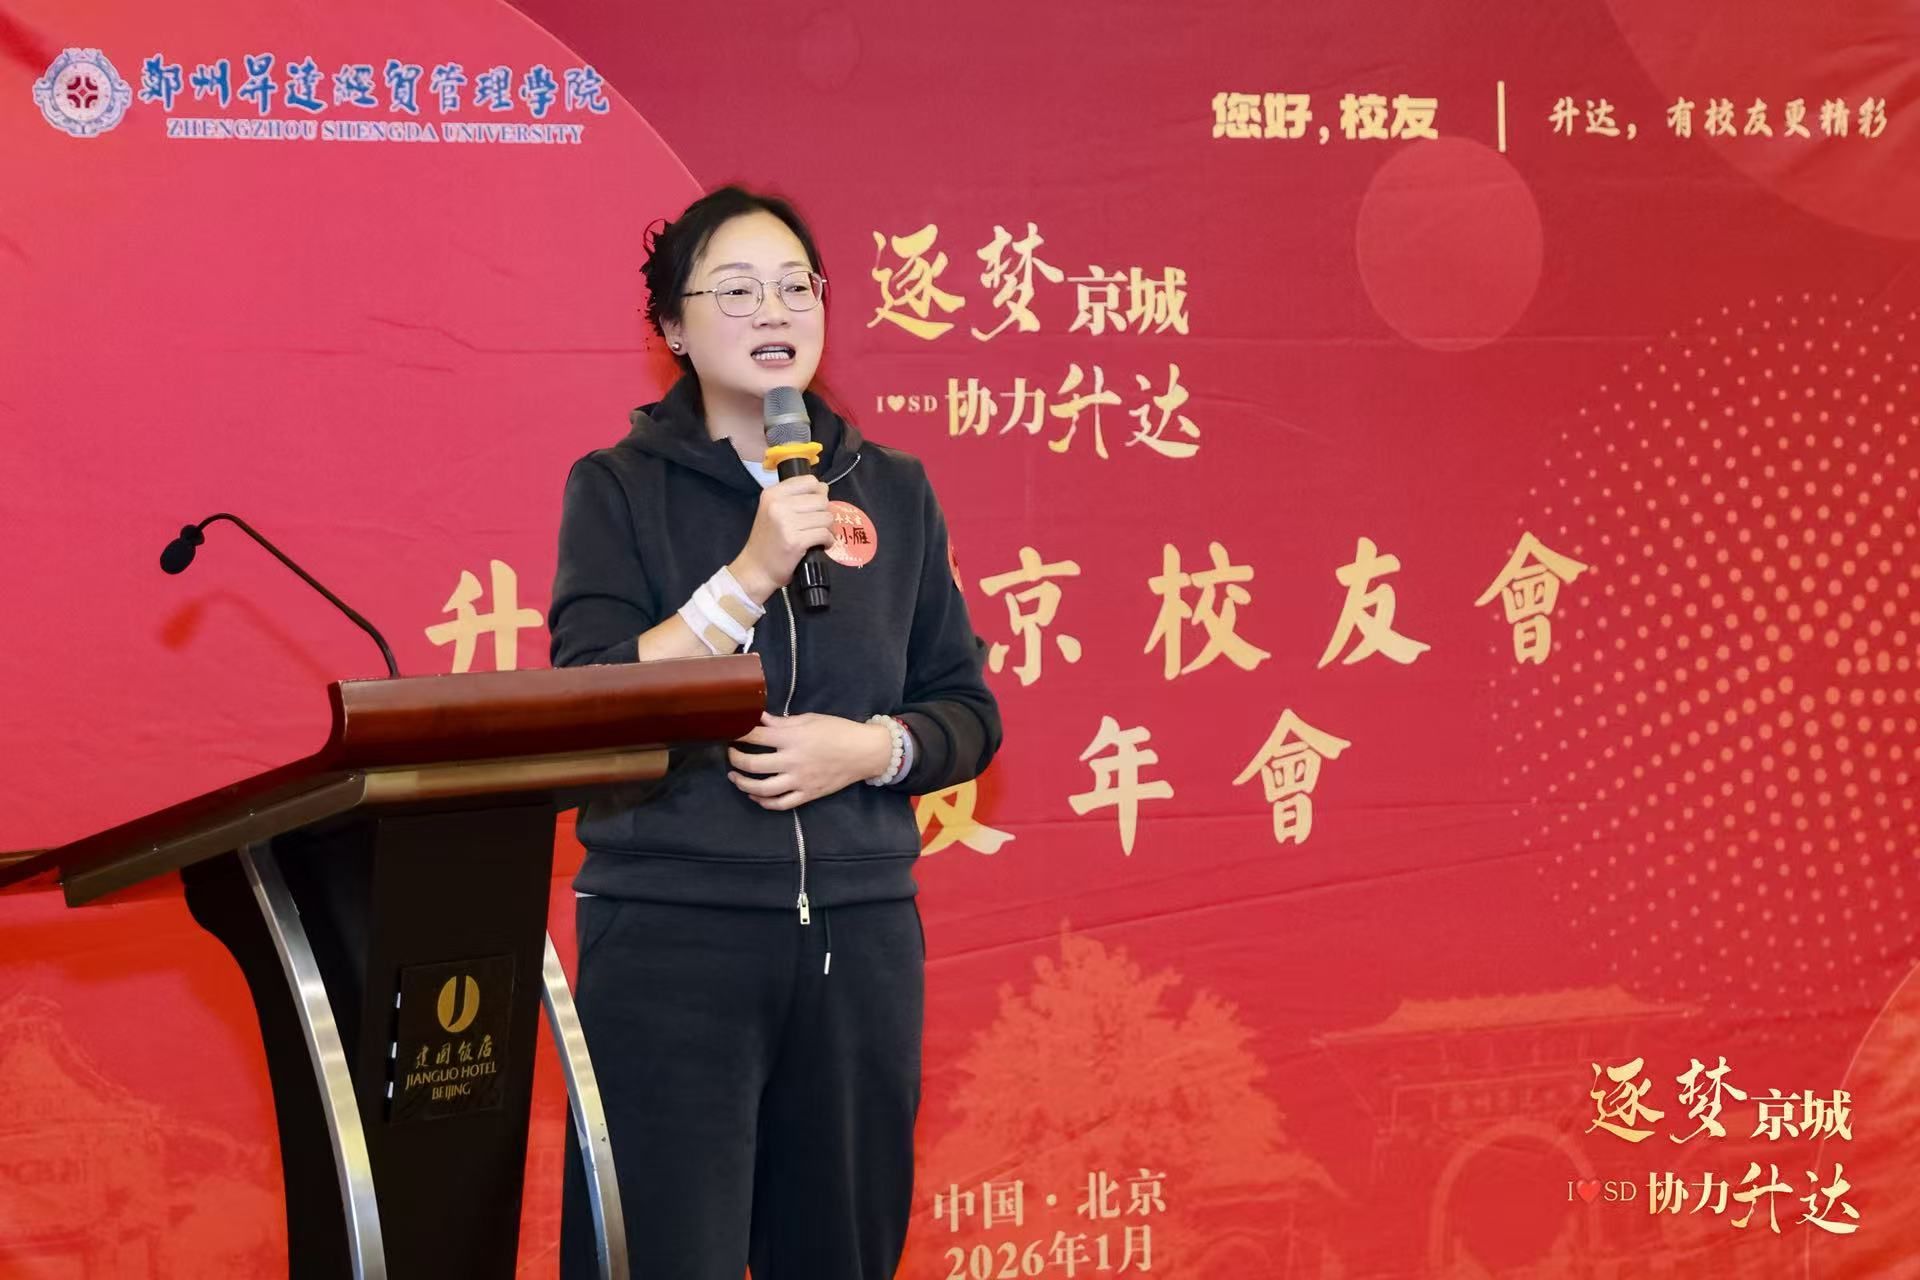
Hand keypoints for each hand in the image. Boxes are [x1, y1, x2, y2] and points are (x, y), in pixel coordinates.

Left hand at [726, 713, 893, 810]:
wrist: (865, 752)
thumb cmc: (839, 730)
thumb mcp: (810, 719)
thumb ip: (782, 722)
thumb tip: (760, 719)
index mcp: (793, 738)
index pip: (756, 736)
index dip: (739, 734)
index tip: (731, 732)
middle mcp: (793, 761)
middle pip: (753, 764)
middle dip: (735, 759)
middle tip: (731, 753)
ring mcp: (800, 780)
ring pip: (763, 788)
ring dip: (743, 783)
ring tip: (735, 777)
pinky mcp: (808, 794)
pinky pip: (781, 803)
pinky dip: (764, 802)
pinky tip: (756, 795)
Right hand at [729, 475, 834, 600]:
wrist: (755, 569)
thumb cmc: (767, 541)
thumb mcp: (772, 511)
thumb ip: (794, 498)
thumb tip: (823, 488)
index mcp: (772, 494)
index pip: (809, 481)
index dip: (818, 493)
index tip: (815, 505)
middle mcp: (778, 505)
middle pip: (821, 500)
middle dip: (825, 513)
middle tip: (817, 524)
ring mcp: (786, 523)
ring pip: (826, 517)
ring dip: (828, 528)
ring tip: (819, 534)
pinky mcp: (796, 541)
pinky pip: (825, 534)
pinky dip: (828, 541)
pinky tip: (821, 545)